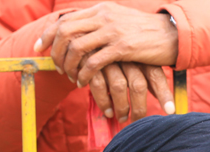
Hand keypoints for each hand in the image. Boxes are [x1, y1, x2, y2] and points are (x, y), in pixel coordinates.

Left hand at [34, 3, 177, 88]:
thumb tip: (80, 35)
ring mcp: (112, 30)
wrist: (171, 35)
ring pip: (76, 47)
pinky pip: (93, 62)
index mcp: (100, 10)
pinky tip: (83, 82)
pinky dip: (84, 75)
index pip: (64, 19)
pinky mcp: (122, 47)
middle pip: (65, 32)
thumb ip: (99, 25)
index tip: (38, 48)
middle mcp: (103, 16)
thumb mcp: (118, 22)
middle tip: (57, 68)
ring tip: (71, 77)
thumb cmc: (144, 34)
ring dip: (69, 66)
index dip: (47, 34)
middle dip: (56, 53)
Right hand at [88, 62, 173, 122]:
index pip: (156, 75)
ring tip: (122, 118)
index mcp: (140, 55)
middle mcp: (126, 56)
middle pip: (138, 84)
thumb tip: (161, 98)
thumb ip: (145, 77)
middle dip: (139, 108)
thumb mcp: (132, 60)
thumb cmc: (114, 55)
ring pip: (119, 87)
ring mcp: (108, 60)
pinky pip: (99, 86)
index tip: (171, 111)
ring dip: (121, 107)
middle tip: (138, 121)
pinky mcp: (91, 64)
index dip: (164, 93)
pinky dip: (104, 102)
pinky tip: (108, 112)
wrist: (85, 35)